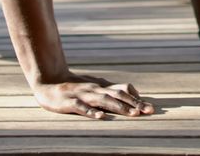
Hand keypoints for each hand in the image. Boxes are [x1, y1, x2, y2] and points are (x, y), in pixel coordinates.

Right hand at [31, 72, 154, 118]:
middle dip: (134, 104)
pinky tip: (100, 118)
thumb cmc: (74, 87)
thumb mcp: (94, 87)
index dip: (137, 99)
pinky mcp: (69, 102)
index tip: (151, 108)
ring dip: (119, 107)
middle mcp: (95, 89)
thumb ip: (110, 91)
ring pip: (103, 100)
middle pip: (117, 95)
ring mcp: (82, 95)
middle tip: (148, 111)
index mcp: (101, 87)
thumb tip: (132, 94)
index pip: (123, 90)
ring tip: (132, 114)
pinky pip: (81, 107)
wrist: (47, 81)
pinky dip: (91, 112)